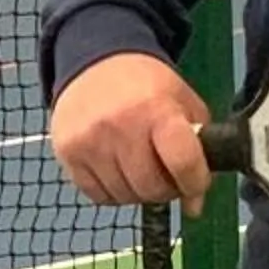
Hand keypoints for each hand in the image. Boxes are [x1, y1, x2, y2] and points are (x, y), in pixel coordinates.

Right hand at [48, 51, 213, 209]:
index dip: (195, 182)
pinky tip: (118, 168)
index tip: (195, 181)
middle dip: (166, 188)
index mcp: (156, 109)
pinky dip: (114, 191)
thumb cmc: (146, 87)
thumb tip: (195, 205)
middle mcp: (120, 125)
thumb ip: (199, 152)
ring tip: (140, 166)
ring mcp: (90, 141)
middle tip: (166, 172)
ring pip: (125, 196)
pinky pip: (99, 195)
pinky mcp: (68, 152)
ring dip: (139, 191)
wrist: (95, 63)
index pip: (182, 162)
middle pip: (152, 187)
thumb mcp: (183, 104)